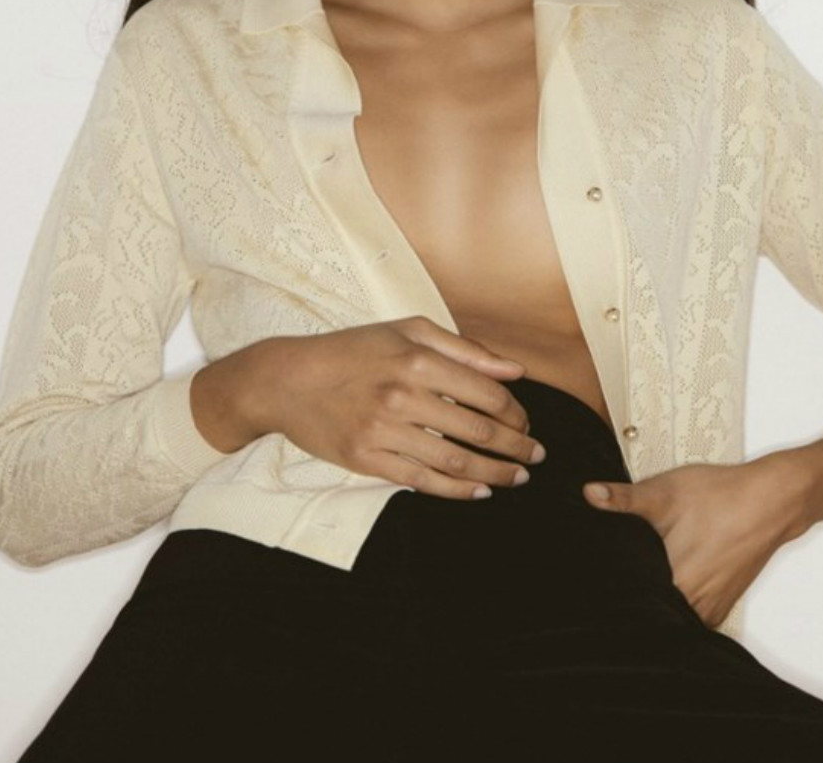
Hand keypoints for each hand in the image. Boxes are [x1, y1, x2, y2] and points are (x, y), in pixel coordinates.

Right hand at [191, 316, 546, 499]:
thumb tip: (514, 370)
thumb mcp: (407, 330)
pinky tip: (479, 492)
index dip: (516, 412)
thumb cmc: (352, 350)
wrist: (288, 380)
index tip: (527, 421)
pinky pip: (422, 481)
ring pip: (455, 461)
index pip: (487, 393)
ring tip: (517, 477)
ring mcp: (384, 431)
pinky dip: (456, 490)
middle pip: (478, 430)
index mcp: (418, 359)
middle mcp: (403, 395)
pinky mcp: (367, 459)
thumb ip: (464, 349)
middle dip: (516, 446)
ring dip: (495, 473)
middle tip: (535, 455)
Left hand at [582, 441, 822, 627]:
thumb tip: (588, 494)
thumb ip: (622, 499)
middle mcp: (695, 607)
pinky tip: (665, 577)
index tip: (593, 583)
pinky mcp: (722, 604)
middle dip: (632, 594)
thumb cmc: (721, 496)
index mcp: (677, 586)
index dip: (611, 592)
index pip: (633, 602)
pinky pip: (689, 612)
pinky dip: (675, 598)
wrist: (771, 500)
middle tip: (609, 577)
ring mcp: (711, 609)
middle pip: (652, 610)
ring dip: (656, 598)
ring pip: (671, 614)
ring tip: (636, 577)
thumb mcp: (663, 492)